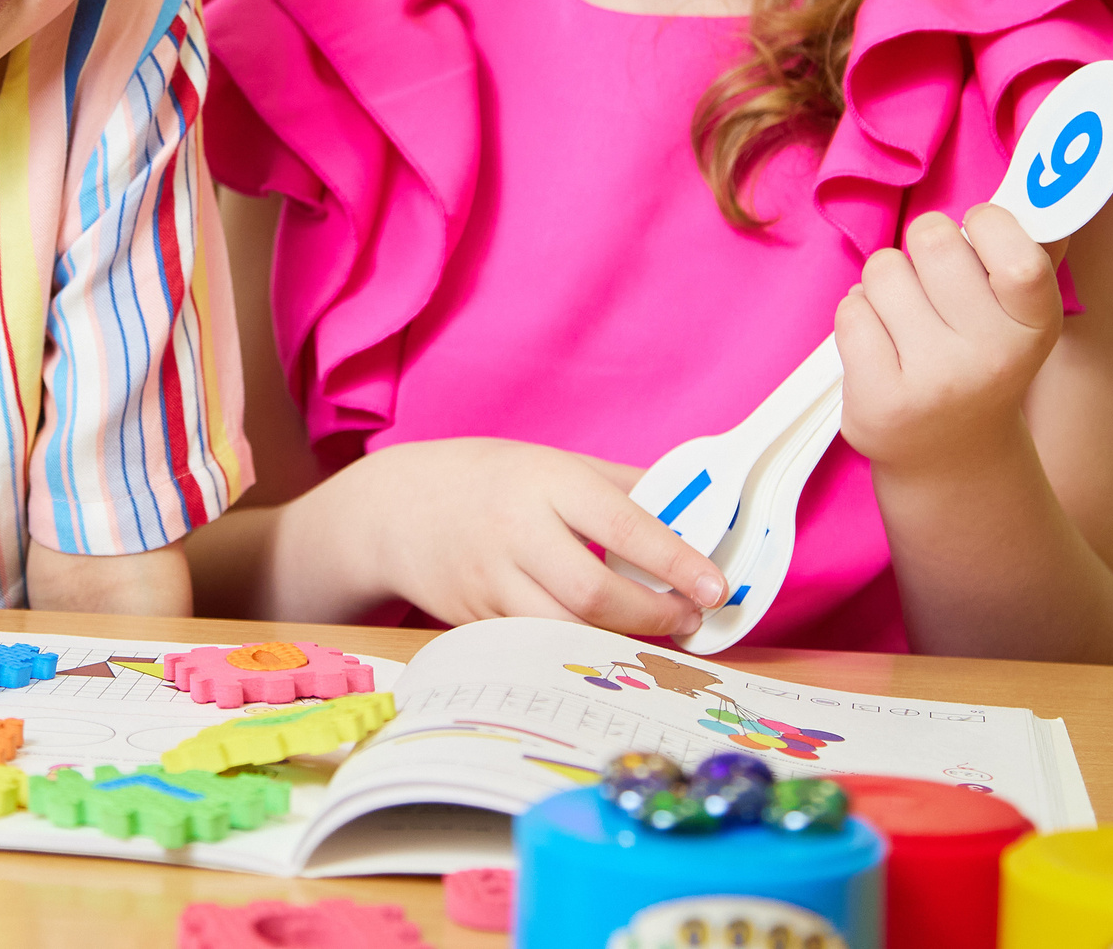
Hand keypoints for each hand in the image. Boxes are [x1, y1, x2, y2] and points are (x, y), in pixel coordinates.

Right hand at [304, 438, 725, 634]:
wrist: (398, 509)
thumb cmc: (492, 480)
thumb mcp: (555, 463)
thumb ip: (624, 488)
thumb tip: (700, 518)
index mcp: (544, 481)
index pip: (622, 524)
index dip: (675, 560)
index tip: (715, 585)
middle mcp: (515, 532)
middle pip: (594, 593)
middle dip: (653, 615)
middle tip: (689, 618)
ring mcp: (489, 582)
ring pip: (566, 630)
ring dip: (620, 640)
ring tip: (656, 632)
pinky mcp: (475, 621)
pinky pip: (539, 645)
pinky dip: (580, 649)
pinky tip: (606, 641)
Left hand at [836, 204, 1065, 474]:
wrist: (952, 458)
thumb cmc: (981, 362)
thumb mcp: (1020, 317)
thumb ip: (1028, 251)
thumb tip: (1044, 178)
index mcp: (1034, 328)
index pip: (1017, 252)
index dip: (986, 224)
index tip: (977, 234)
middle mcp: (991, 359)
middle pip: (932, 241)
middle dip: (923, 248)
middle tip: (933, 287)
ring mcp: (934, 383)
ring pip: (883, 269)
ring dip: (886, 285)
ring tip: (907, 324)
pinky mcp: (880, 401)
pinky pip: (850, 310)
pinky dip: (858, 317)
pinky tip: (881, 348)